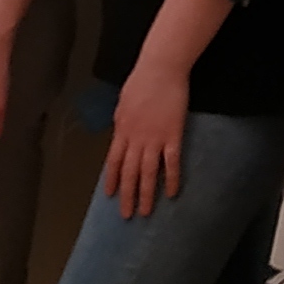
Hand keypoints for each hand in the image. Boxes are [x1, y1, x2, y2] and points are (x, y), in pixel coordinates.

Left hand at [102, 56, 188, 218]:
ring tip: (146, 211)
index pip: (114, 162)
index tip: (111, 196)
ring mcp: (154, 139)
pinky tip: (172, 193)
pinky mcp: (173, 136)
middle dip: (127, 195)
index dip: (112, 180)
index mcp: (122, 130)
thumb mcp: (123, 103)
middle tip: (126, 214)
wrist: (160, 69)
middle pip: (129, 173)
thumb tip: (121, 134)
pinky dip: (172, 179)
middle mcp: (136, 139)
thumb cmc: (141, 81)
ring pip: (148, 173)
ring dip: (146, 194)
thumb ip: (122, 121)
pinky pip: (171, 163)